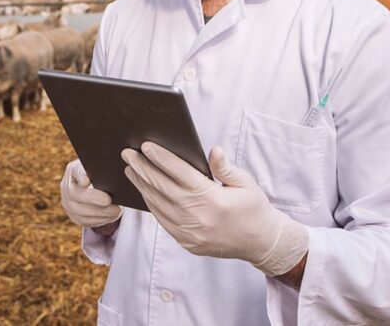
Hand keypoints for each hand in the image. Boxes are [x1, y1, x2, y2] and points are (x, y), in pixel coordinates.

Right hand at [60, 159, 123, 228]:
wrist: (93, 187)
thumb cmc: (100, 175)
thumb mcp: (100, 168)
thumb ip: (102, 170)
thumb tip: (110, 174)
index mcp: (73, 170)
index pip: (75, 172)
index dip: (80, 176)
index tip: (86, 181)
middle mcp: (66, 186)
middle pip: (75, 194)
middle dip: (93, 199)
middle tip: (109, 200)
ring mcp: (68, 203)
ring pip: (80, 211)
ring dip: (100, 212)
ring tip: (116, 211)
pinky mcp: (74, 216)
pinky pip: (85, 221)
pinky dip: (100, 220)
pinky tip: (111, 216)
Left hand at [122, 143, 307, 276]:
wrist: (262, 244)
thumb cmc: (253, 208)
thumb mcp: (245, 184)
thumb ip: (225, 168)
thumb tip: (213, 150)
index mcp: (213, 199)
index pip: (180, 173)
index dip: (161, 158)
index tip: (145, 145)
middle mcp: (198, 216)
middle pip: (162, 187)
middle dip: (142, 167)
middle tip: (127, 153)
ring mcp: (191, 232)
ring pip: (158, 204)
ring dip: (141, 184)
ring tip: (130, 169)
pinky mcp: (187, 242)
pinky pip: (163, 220)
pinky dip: (151, 203)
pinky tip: (144, 190)